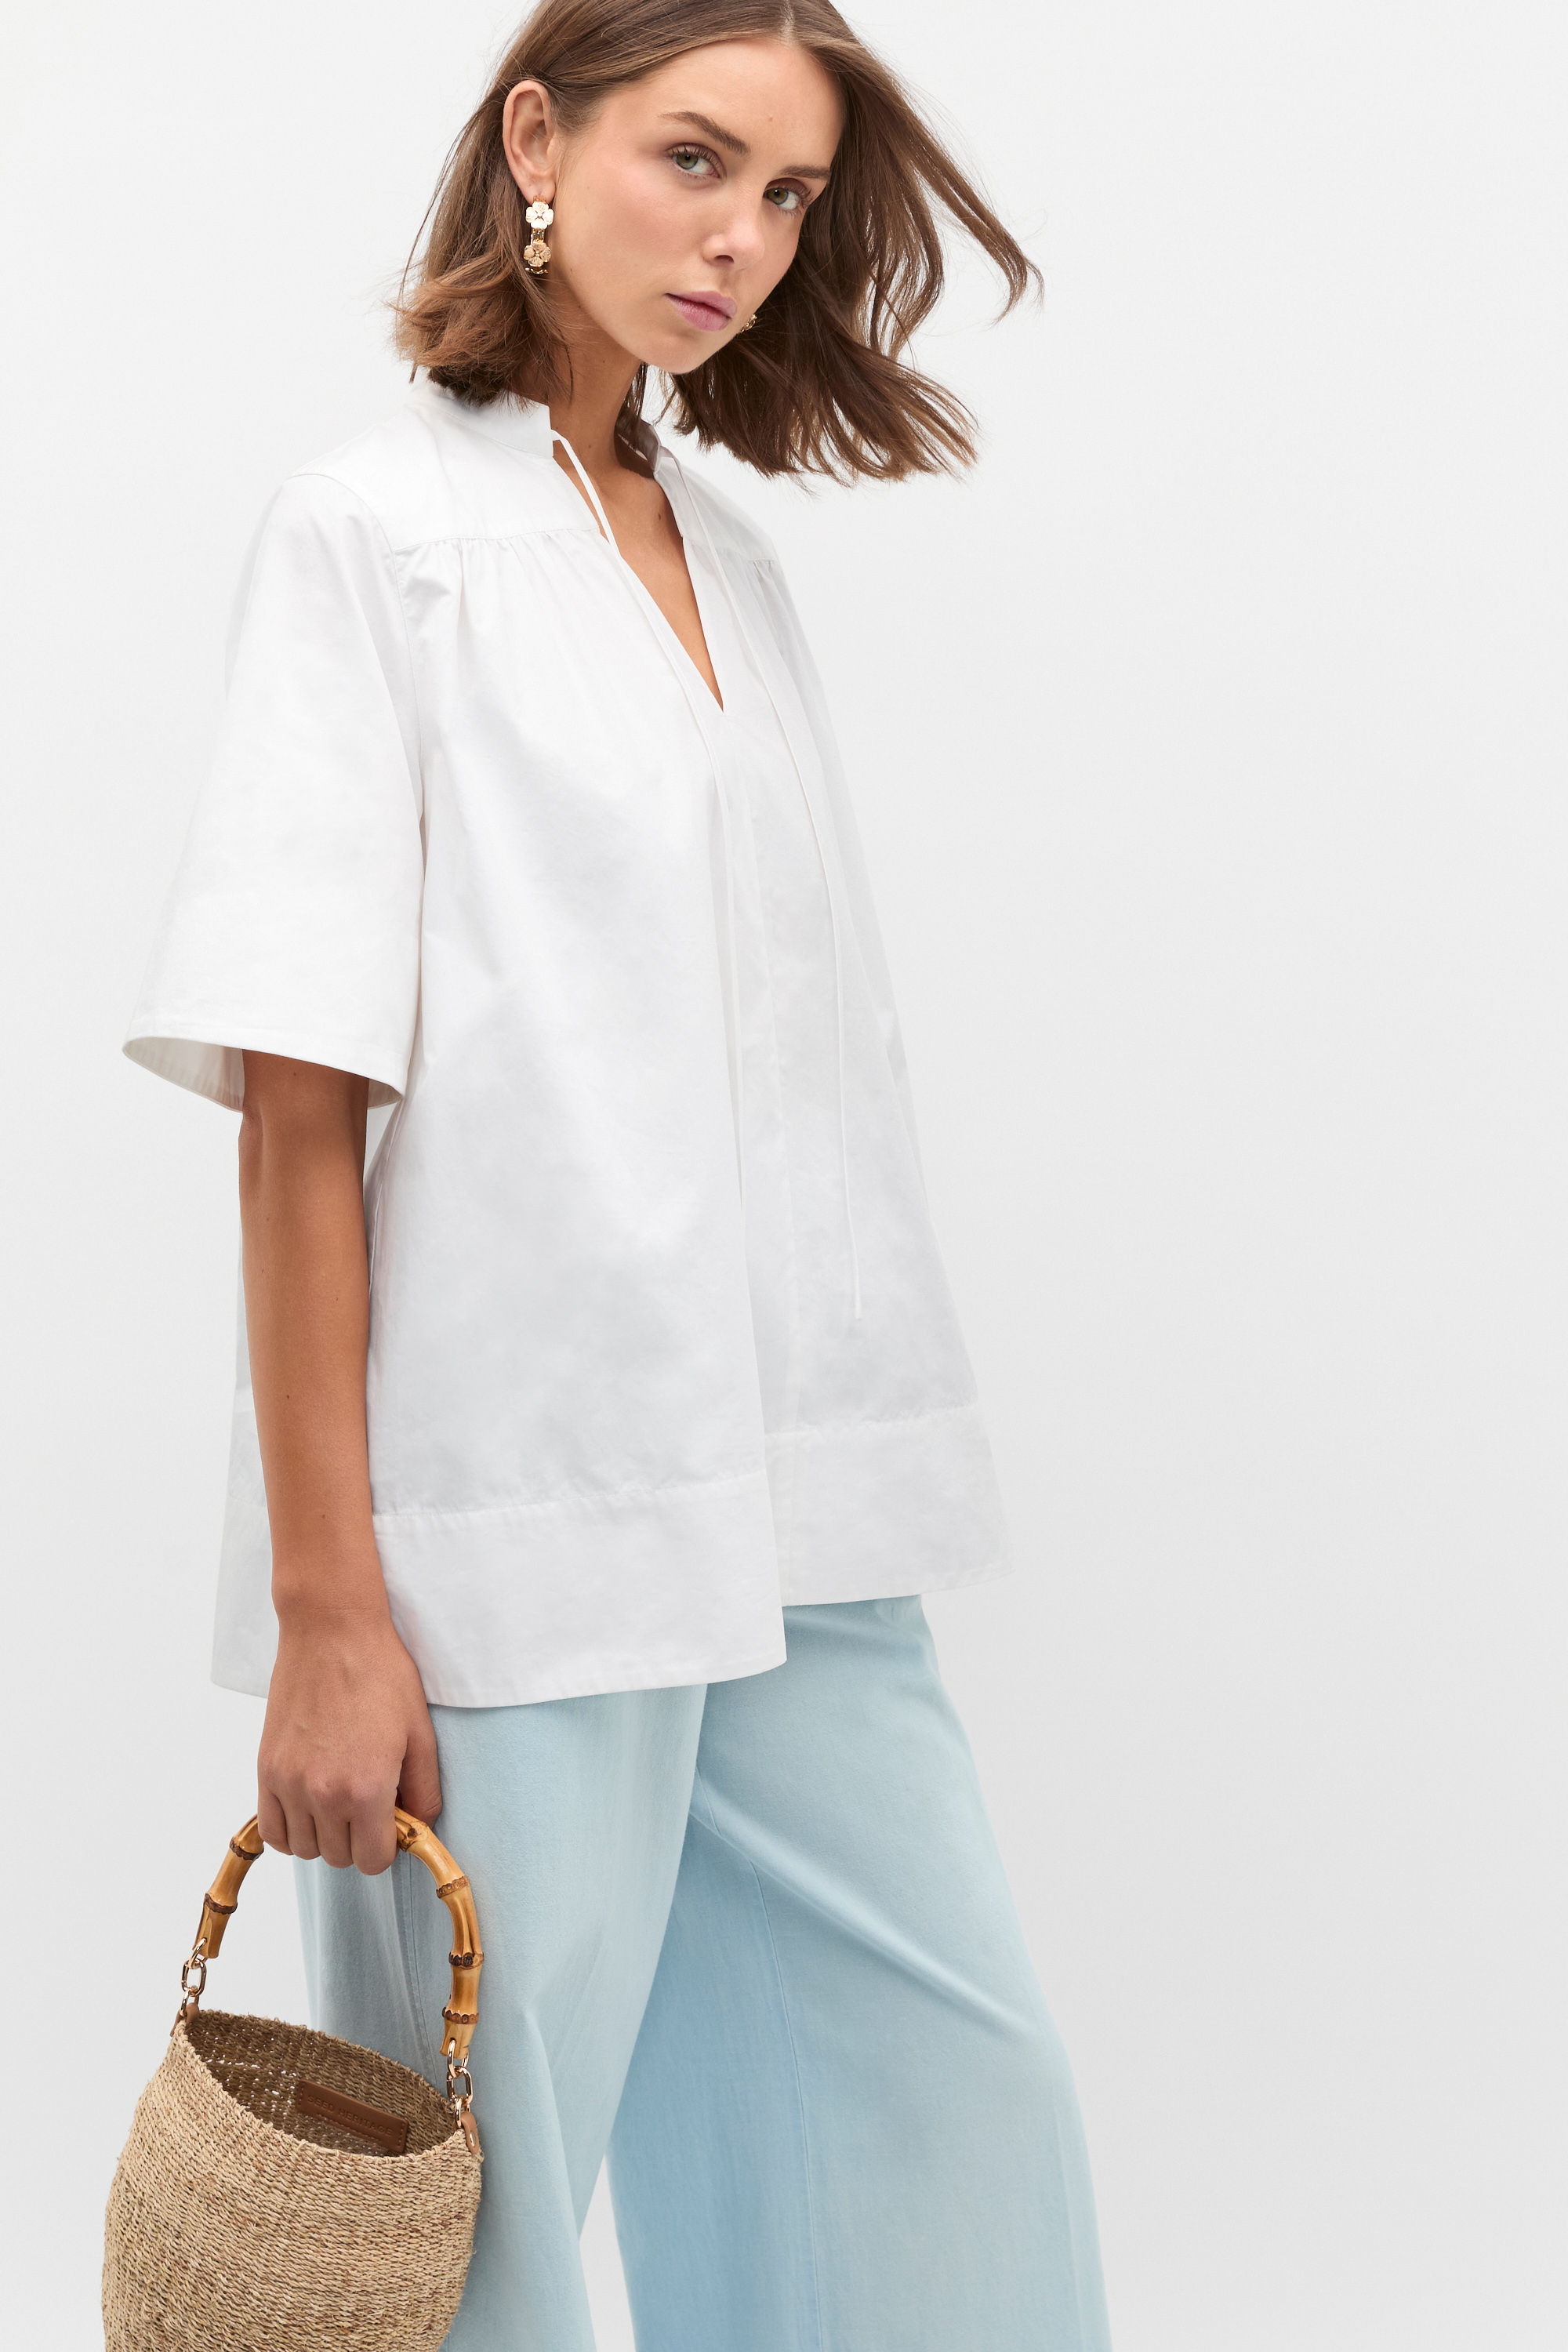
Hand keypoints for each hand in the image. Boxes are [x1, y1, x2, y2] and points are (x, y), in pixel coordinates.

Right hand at [257, 1602, 441, 1875]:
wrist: (331, 1632)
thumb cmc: (380, 1675)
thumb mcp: (419, 1733)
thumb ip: (424, 1790)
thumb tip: (419, 1827)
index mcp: (366, 1789)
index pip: (373, 1861)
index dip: (387, 1847)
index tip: (391, 1823)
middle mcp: (323, 1794)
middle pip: (339, 1858)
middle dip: (358, 1841)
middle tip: (369, 1806)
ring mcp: (288, 1783)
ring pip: (305, 1850)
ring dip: (325, 1836)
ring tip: (339, 1802)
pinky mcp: (266, 1770)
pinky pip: (272, 1831)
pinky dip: (291, 1830)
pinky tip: (309, 1807)